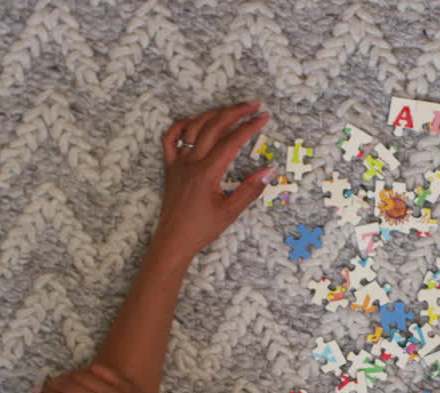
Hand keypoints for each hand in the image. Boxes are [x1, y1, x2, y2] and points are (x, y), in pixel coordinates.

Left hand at [155, 100, 273, 261]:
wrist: (174, 240)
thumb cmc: (202, 229)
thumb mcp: (231, 212)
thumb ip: (250, 189)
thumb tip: (269, 171)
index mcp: (207, 173)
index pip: (232, 141)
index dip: (249, 127)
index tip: (264, 118)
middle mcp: (191, 163)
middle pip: (214, 126)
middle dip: (235, 112)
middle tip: (254, 105)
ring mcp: (178, 162)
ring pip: (194, 127)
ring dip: (214, 114)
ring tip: (232, 109)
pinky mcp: (170, 167)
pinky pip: (171, 138)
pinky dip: (183, 125)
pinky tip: (196, 121)